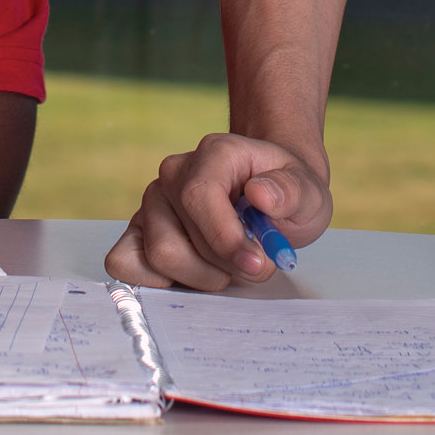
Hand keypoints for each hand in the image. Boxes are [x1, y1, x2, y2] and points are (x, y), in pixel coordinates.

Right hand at [105, 129, 330, 289]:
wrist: (273, 194)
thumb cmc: (287, 192)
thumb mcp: (309, 190)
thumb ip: (291, 191)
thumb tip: (259, 194)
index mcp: (215, 153)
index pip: (199, 198)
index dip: (224, 240)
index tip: (257, 264)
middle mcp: (175, 173)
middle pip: (176, 237)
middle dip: (219, 267)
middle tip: (253, 265)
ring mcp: (153, 202)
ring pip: (156, 255)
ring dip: (198, 276)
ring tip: (228, 268)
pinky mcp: (141, 230)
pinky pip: (125, 261)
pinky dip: (157, 281)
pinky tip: (193, 275)